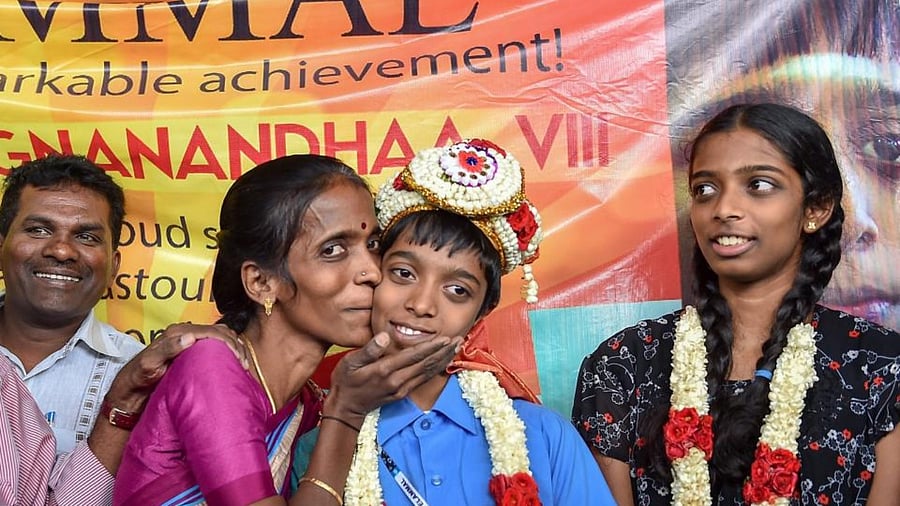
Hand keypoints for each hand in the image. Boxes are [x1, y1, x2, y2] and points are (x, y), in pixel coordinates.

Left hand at [104, 323, 242, 412]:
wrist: (131, 389)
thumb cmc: (139, 378)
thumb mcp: (150, 364)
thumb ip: (168, 348)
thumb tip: (191, 337)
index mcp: (177, 333)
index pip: (212, 331)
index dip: (229, 344)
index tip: (239, 359)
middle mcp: (185, 333)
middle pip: (220, 331)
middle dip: (236, 345)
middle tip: (244, 364)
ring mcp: (190, 341)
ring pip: (221, 335)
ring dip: (235, 346)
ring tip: (243, 364)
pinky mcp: (193, 350)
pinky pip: (216, 344)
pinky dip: (229, 350)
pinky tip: (235, 362)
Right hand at [323, 332, 462, 423]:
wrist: (346, 407)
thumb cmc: (346, 381)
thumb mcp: (350, 362)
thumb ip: (369, 349)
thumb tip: (385, 337)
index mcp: (385, 370)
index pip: (413, 356)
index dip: (430, 346)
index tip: (445, 338)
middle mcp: (397, 380)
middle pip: (426, 364)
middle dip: (443, 352)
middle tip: (458, 339)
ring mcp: (401, 388)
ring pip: (428, 372)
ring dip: (443, 360)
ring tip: (456, 348)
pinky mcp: (403, 393)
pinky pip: (424, 379)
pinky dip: (436, 369)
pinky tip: (443, 362)